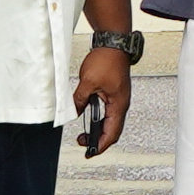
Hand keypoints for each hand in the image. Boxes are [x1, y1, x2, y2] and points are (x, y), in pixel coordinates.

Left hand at [76, 27, 134, 155]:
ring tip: (83, 133)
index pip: (111, 133)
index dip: (100, 145)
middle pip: (112, 130)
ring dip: (97, 129)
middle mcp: (121, 104)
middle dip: (97, 139)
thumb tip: (72, 112)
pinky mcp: (114, 92)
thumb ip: (79, 100)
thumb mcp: (88, 82)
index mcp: (119, 105)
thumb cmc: (107, 59)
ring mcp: (118, 98)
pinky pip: (107, 111)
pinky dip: (97, 118)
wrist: (114, 42)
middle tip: (82, 143)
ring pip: (109, 121)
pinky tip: (87, 116)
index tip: (89, 152)